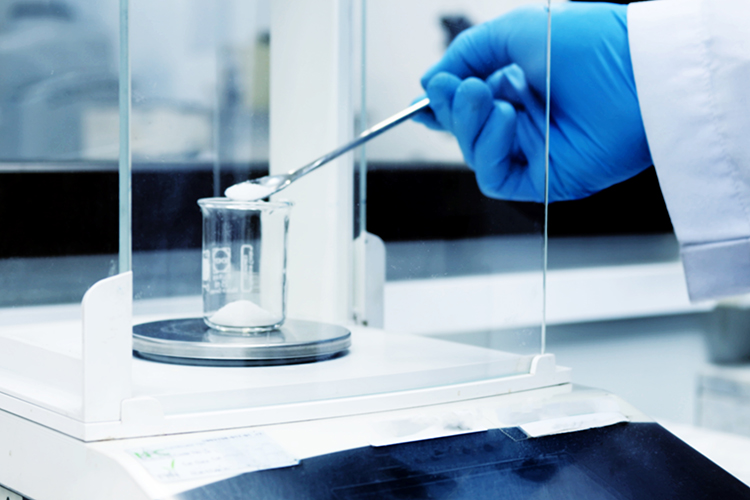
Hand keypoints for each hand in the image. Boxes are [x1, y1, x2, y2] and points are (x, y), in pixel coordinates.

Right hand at [414, 3, 651, 201]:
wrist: (639, 71)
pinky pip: (496, 177)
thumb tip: (430, 82)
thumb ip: (468, 53)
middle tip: (462, 87)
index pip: (468, 105)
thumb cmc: (591, 44)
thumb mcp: (516, 31)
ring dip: (470, 125)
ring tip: (487, 96)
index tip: (427, 93)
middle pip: (464, 131)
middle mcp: (524, 121)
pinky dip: (490, 150)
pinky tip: (507, 121)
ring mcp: (534, 152)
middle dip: (454, 109)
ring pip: (474, 154)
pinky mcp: (545, 180)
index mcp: (519, 87)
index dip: (442, 103)